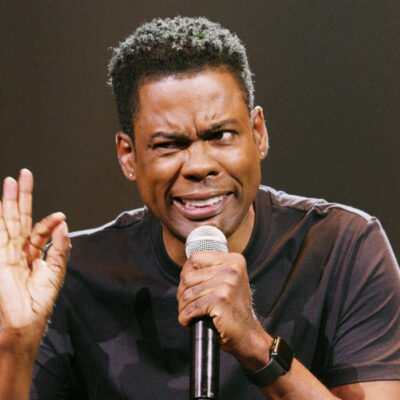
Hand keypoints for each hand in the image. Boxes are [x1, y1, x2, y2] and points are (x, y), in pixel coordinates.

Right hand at [0, 169, 69, 348]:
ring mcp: (6, 251)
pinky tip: (5, 200)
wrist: (24, 321)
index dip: (49, 221)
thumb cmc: (39, 302)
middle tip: (25, 175)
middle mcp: (18, 250)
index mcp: (33, 254)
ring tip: (13, 181)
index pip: (39, 230)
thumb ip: (59, 247)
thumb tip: (62, 224)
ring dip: (10, 200)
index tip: (60, 216)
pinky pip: (2, 231)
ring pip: (9, 220)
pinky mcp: (0, 256)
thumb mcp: (55, 271)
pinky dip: (3, 216)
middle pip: (21, 218)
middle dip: (23, 197)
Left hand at [177, 251, 270, 368]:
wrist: (248, 336)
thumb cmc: (234, 310)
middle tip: (188, 305)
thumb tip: (185, 270)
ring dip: (183, 308)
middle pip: (188, 277)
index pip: (195, 258)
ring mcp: (227, 283)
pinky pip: (191, 308)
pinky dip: (185, 318)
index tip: (188, 287)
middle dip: (182, 293)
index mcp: (234, 260)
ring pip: (187, 294)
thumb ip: (212, 271)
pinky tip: (189, 322)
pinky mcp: (220, 300)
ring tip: (189, 315)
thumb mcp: (228, 282)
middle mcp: (232, 268)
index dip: (186, 273)